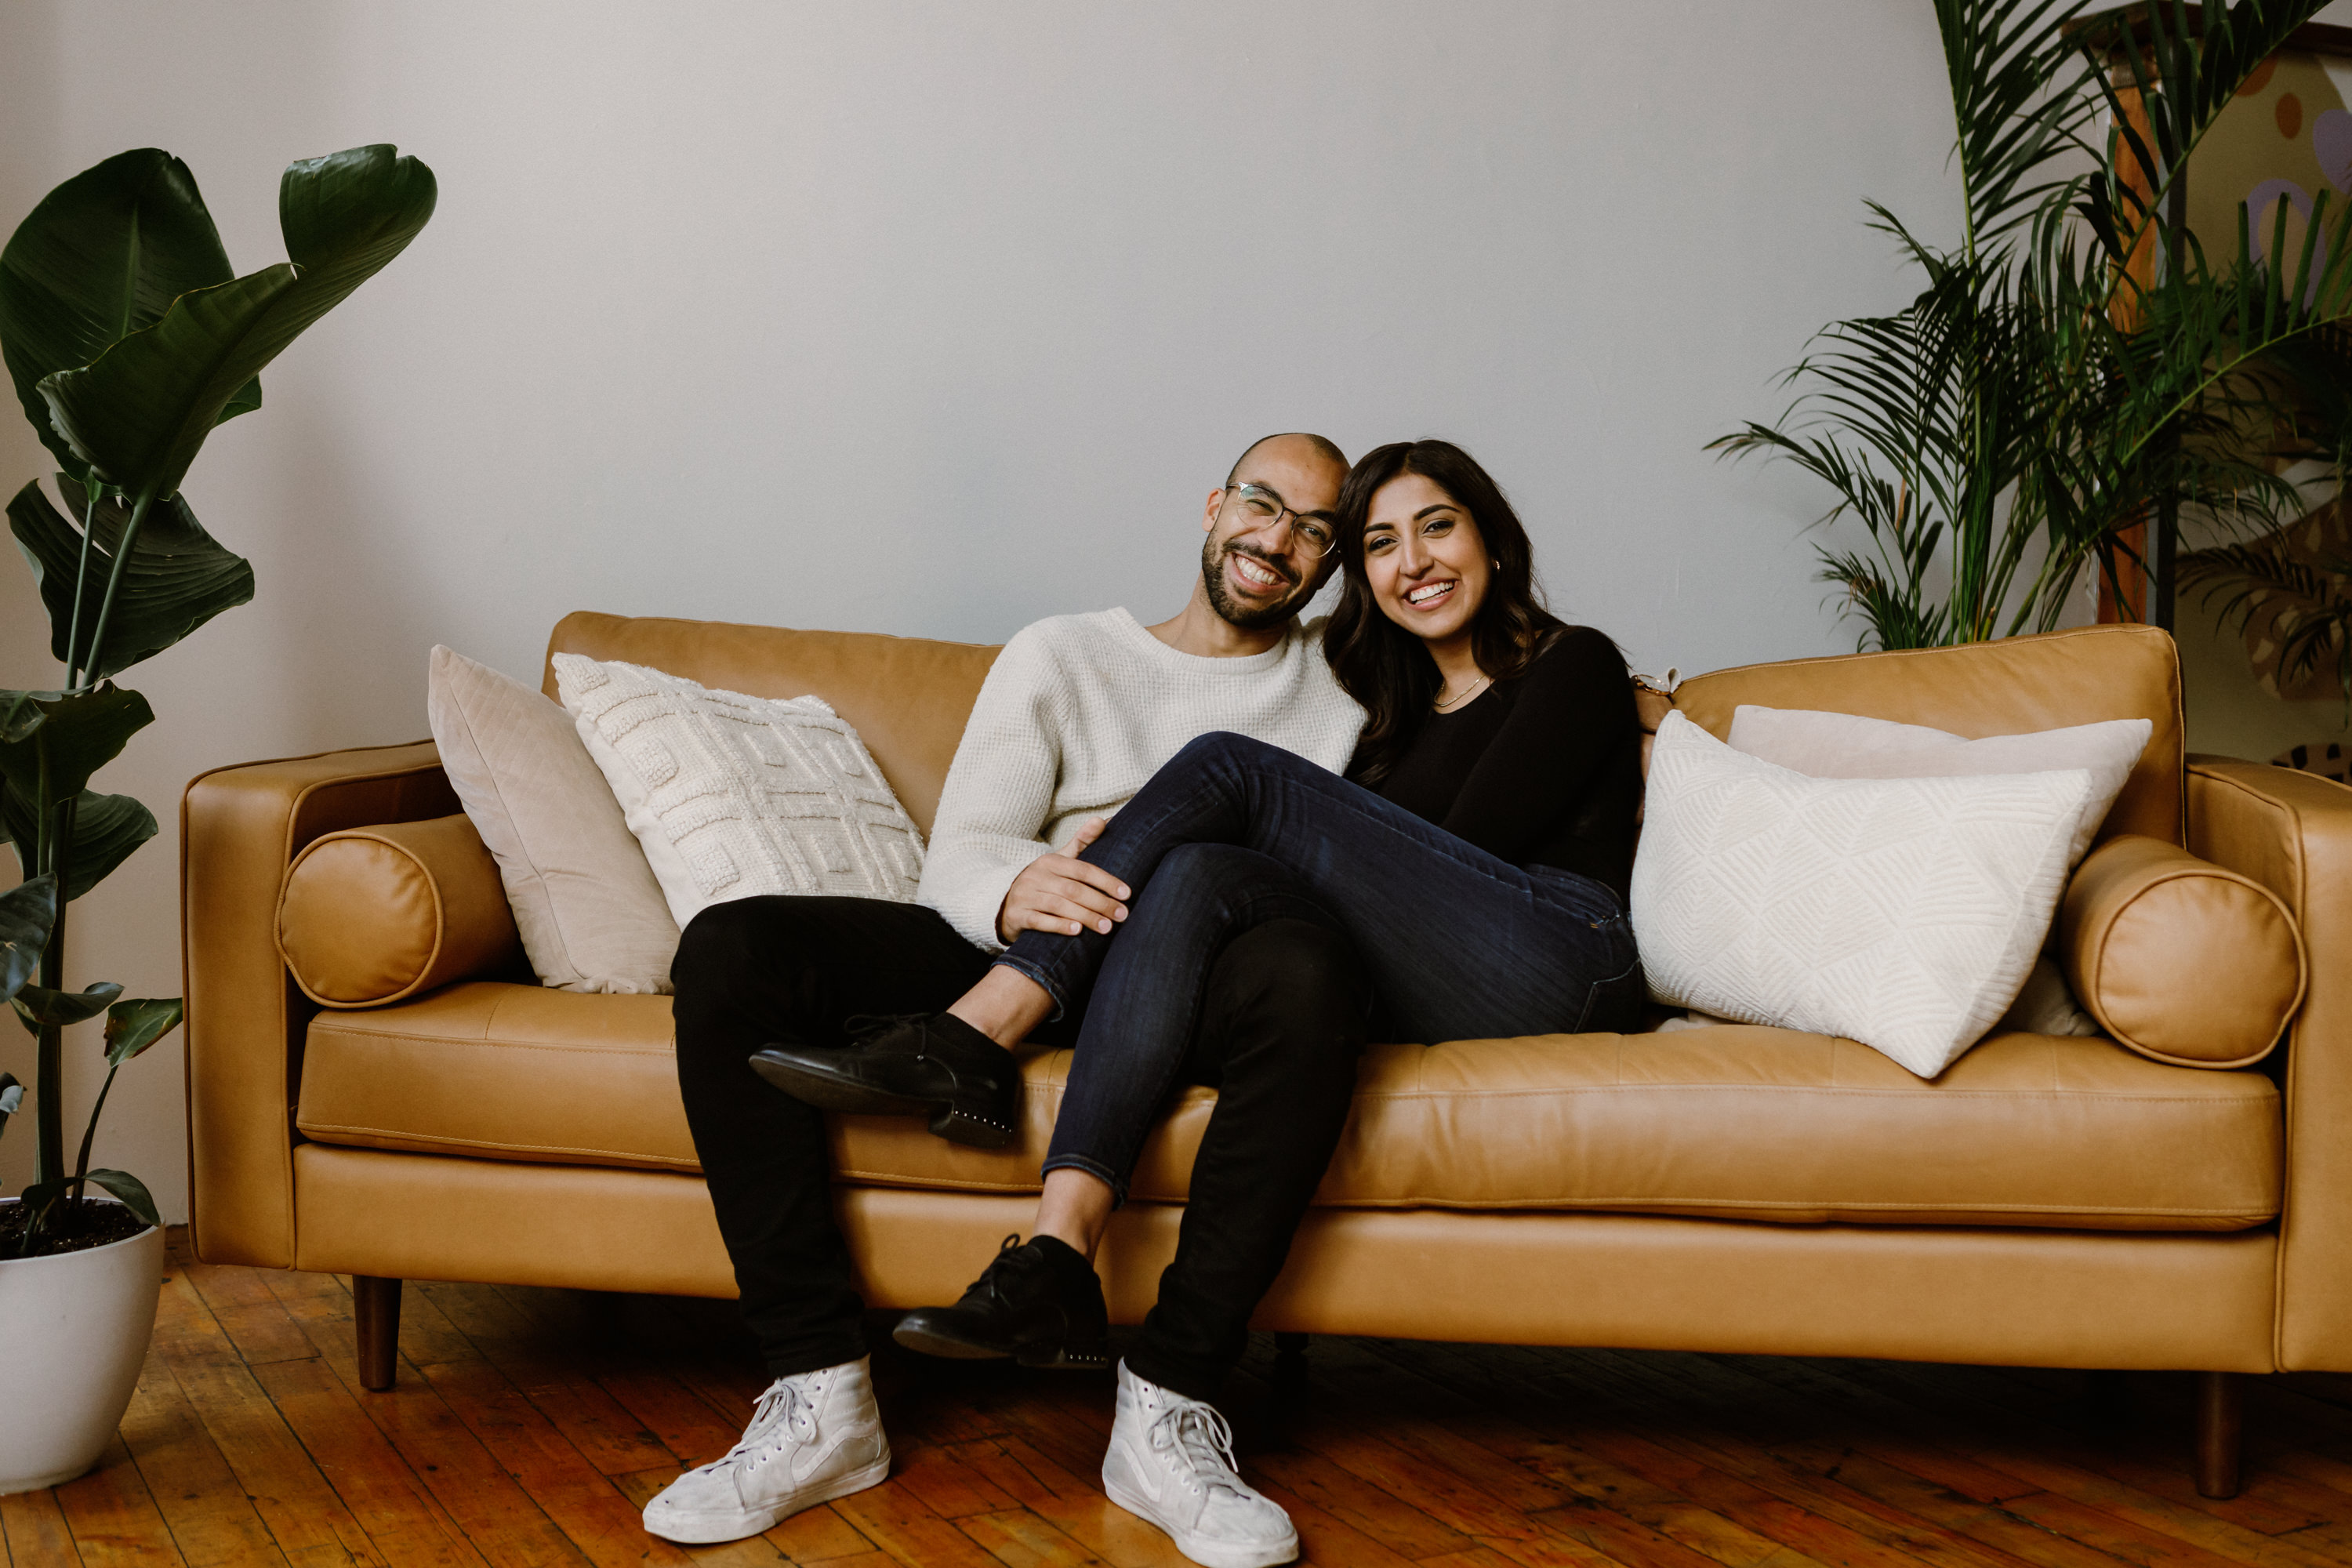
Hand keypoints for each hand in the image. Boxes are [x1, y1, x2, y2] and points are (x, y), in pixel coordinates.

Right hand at [996, 817, 1131, 943]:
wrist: (1006, 901)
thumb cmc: (1043, 881)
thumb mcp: (1060, 860)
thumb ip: (1082, 842)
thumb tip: (1104, 819)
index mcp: (1050, 861)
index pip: (1083, 870)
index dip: (1106, 881)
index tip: (1126, 893)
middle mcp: (1036, 876)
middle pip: (1073, 889)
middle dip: (1100, 903)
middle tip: (1122, 915)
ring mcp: (1025, 896)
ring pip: (1058, 905)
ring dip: (1085, 916)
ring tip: (1107, 927)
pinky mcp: (1016, 915)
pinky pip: (1039, 921)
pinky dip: (1059, 926)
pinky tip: (1077, 931)